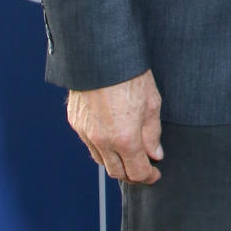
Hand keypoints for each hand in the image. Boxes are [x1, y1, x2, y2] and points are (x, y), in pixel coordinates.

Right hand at [67, 69, 162, 183]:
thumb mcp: (152, 102)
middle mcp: (102, 141)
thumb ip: (152, 132)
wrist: (100, 54)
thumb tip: (154, 153)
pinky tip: (111, 138)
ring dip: (115, 162)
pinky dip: (101, 147)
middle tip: (143, 167)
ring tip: (128, 153)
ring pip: (101, 160)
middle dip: (132, 174)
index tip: (155, 173)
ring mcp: (86, 133)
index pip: (137, 172)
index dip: (148, 176)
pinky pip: (89, 144)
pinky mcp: (75, 122)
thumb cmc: (130, 73)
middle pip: (117, 172)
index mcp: (125, 139)